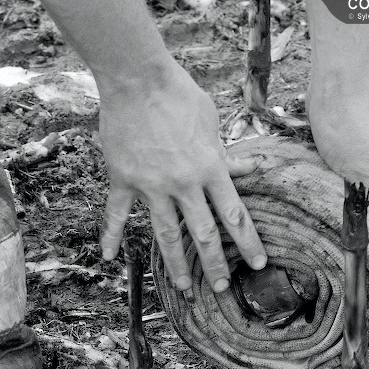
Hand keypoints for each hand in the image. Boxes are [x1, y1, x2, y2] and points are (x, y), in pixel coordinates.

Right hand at [98, 68, 266, 291]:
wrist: (137, 80)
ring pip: (165, 233)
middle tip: (221, 288)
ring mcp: (151, 186)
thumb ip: (226, 153)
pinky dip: (111, 235)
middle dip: (216, 265)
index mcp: (209, 169)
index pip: (234, 215)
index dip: (249, 242)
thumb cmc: (178, 94)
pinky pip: (116, 214)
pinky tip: (110, 258)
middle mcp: (183, 184)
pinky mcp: (123, 180)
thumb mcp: (211, 121)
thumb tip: (249, 168)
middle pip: (203, 234)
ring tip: (182, 286)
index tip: (258, 264)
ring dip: (176, 264)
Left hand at [307, 88, 368, 239]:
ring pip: (360, 198)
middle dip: (360, 221)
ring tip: (327, 215)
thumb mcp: (366, 173)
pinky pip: (345, 185)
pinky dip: (334, 192)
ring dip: (345, 207)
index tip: (360, 251)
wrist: (332, 93)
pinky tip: (321, 197)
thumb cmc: (348, 130)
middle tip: (338, 233)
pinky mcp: (350, 160)